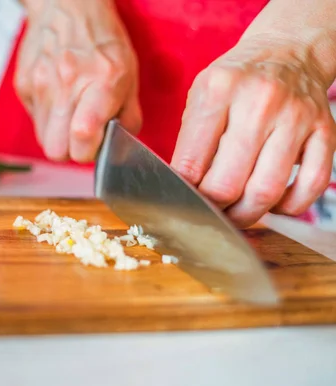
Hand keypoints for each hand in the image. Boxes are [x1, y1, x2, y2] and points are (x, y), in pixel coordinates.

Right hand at [15, 0, 140, 161]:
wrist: (67, 7)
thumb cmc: (103, 41)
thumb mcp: (129, 75)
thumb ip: (128, 116)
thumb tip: (120, 145)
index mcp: (100, 84)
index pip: (82, 140)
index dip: (89, 153)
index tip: (95, 145)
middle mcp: (67, 86)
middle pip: (56, 151)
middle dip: (70, 150)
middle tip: (82, 135)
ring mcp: (40, 86)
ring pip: (43, 140)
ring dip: (58, 135)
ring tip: (70, 113)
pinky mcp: (24, 86)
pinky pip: (35, 120)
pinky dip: (47, 118)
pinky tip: (58, 97)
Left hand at [171, 35, 335, 227]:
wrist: (287, 51)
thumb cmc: (235, 82)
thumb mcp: (201, 96)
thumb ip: (190, 141)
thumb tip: (184, 191)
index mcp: (219, 90)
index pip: (192, 162)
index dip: (185, 192)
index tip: (184, 200)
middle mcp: (260, 102)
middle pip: (228, 183)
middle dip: (214, 208)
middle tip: (209, 212)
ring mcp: (296, 117)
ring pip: (267, 191)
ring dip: (247, 215)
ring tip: (235, 215)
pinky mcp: (325, 131)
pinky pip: (311, 185)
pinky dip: (289, 206)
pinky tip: (274, 203)